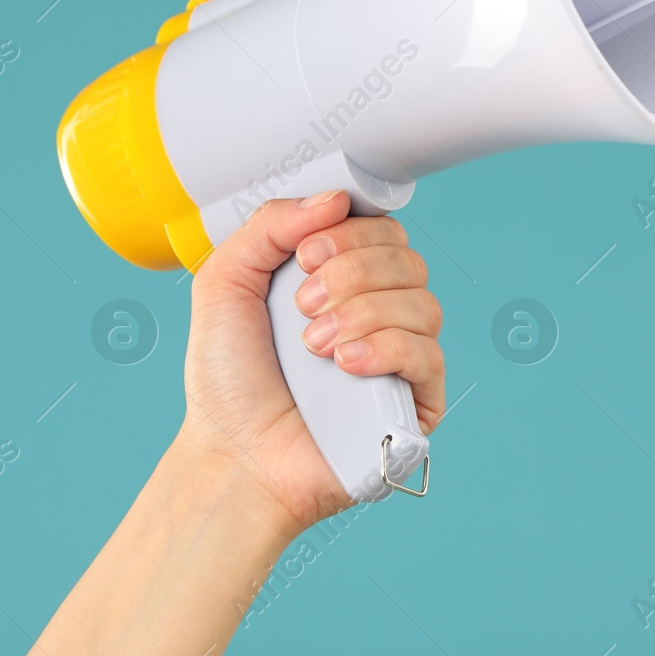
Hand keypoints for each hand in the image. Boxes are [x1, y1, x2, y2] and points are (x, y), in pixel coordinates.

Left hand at [179, 191, 444, 536]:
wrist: (232, 457)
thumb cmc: (228, 381)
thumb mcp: (225, 283)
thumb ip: (269, 226)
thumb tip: (335, 198)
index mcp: (345, 280)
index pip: (383, 231)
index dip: (351, 232)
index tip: (306, 254)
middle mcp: (382, 312)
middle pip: (407, 260)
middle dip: (352, 272)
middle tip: (302, 305)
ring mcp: (404, 357)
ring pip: (423, 303)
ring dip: (363, 313)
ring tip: (314, 346)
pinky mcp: (418, 402)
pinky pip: (429, 354)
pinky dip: (386, 349)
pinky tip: (345, 364)